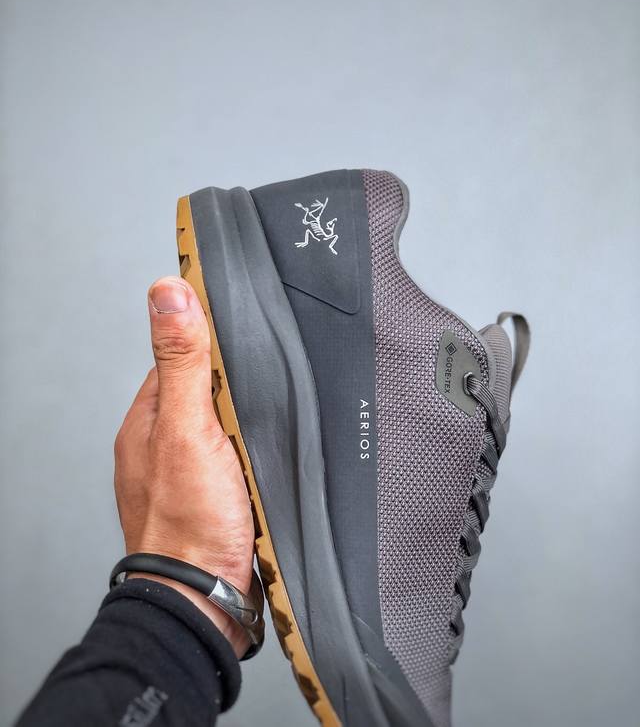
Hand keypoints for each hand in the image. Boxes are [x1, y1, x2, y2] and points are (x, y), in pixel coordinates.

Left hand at [114, 277, 254, 656]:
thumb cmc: (189, 523)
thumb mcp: (187, 427)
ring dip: (248, 422)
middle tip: (263, 386)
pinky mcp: (214, 495)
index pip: (180, 356)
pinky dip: (253, 451)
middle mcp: (163, 443)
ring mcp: (188, 471)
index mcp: (148, 418)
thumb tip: (168, 293)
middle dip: (235, 385)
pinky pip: (238, 456)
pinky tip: (267, 455)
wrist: (205, 599)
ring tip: (268, 422)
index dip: (210, 340)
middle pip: (205, 390)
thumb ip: (183, 361)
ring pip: (225, 425)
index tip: (240, 326)